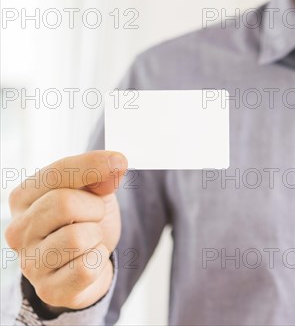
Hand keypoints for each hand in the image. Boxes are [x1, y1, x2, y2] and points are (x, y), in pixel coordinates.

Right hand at [4, 151, 127, 309]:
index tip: (119, 161)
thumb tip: (116, 163)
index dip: (93, 165)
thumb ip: (100, 175)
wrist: (88, 262)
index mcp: (23, 198)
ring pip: (78, 238)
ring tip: (89, 240)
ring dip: (96, 237)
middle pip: (64, 203)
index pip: (58, 172)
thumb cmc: (85, 220)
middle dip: (94, 208)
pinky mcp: (49, 289)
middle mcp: (18, 231)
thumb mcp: (94, 190)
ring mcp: (30, 263)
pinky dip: (98, 261)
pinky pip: (87, 268)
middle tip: (94, 216)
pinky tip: (89, 260)